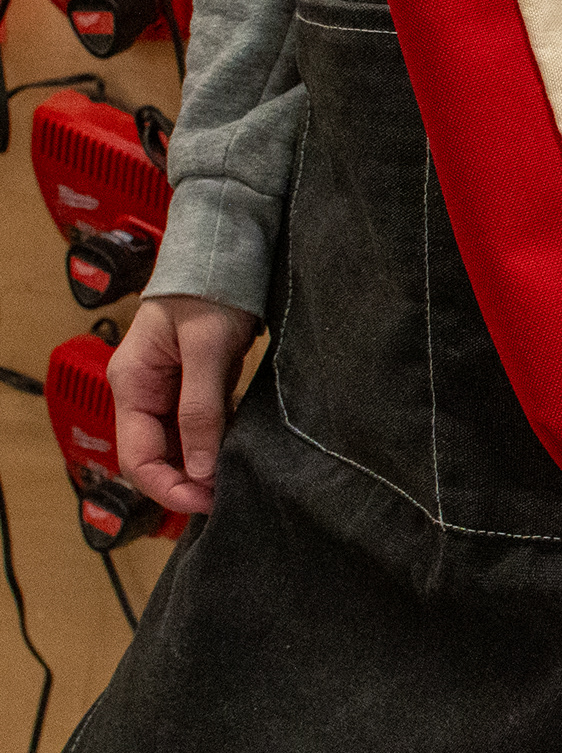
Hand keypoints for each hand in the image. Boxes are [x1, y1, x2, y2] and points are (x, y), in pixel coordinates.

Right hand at [106, 295, 257, 513]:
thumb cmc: (211, 289)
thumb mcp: (207, 349)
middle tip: (226, 494)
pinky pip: (200, 423)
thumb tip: (199, 469)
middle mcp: (145, 389)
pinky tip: (237, 449)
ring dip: (203, 463)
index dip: (169, 486)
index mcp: (133, 382)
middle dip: (187, 480)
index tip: (206, 501)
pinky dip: (216, 440)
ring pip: (180, 441)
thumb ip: (200, 409)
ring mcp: (169, 386)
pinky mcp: (195, 381)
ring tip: (235, 478)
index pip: (137, 456)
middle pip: (157, 454)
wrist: (228, 251)